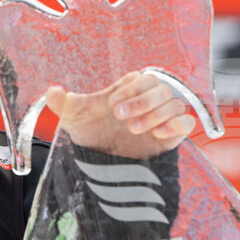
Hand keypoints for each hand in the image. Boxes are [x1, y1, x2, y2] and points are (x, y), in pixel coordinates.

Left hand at [45, 71, 195, 159]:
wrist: (100, 161)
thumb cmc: (90, 131)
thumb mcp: (73, 116)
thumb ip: (62, 103)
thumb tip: (52, 92)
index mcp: (131, 89)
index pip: (142, 78)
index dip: (130, 88)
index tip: (110, 104)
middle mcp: (149, 101)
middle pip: (161, 89)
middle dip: (142, 101)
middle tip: (119, 116)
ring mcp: (162, 117)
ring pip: (175, 104)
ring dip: (156, 114)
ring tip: (132, 129)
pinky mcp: (172, 135)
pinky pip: (187, 122)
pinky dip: (177, 125)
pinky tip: (158, 134)